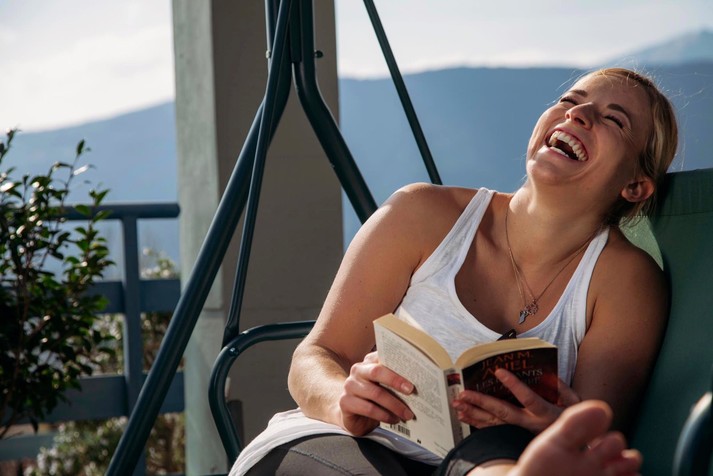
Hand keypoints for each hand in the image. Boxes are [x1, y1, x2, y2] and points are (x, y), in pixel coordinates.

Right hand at [338, 351, 415, 435]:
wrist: (350, 413)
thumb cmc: (373, 398)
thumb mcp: (384, 386)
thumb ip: (395, 380)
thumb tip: (418, 384)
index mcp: (368, 362)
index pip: (383, 356)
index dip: (398, 362)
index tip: (414, 370)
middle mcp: (357, 371)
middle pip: (377, 371)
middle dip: (396, 381)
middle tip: (411, 391)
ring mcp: (350, 386)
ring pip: (375, 393)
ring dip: (394, 405)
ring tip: (407, 414)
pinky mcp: (345, 403)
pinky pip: (369, 409)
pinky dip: (384, 415)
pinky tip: (393, 419)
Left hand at [452, 368, 580, 433]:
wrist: (571, 446)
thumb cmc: (571, 419)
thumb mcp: (574, 403)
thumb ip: (562, 389)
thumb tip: (550, 374)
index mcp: (545, 413)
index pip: (528, 398)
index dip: (514, 385)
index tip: (499, 371)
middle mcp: (529, 423)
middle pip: (502, 412)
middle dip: (481, 402)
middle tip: (464, 393)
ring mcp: (519, 431)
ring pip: (493, 423)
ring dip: (473, 412)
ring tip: (458, 404)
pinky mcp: (513, 436)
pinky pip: (492, 430)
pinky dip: (476, 423)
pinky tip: (464, 417)